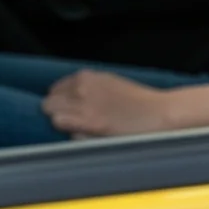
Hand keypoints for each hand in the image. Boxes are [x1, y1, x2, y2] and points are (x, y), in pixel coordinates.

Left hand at [42, 70, 174, 137]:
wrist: (158, 113)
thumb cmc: (138, 102)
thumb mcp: (111, 85)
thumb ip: (90, 89)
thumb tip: (70, 103)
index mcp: (90, 76)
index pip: (56, 88)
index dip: (60, 100)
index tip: (67, 108)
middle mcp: (84, 86)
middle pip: (49, 100)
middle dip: (55, 110)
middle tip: (70, 120)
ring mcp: (85, 104)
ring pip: (52, 111)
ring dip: (58, 119)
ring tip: (74, 128)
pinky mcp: (89, 123)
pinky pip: (61, 123)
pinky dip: (65, 128)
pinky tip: (77, 132)